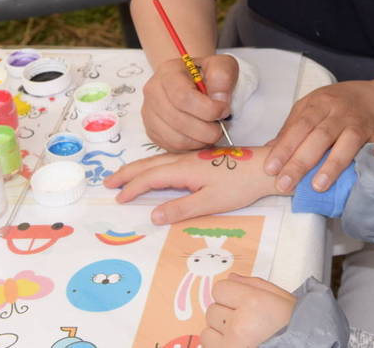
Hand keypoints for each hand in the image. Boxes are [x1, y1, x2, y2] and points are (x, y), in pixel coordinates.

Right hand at [105, 145, 280, 223]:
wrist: (265, 168)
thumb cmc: (240, 185)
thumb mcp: (211, 202)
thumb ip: (181, 209)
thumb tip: (153, 216)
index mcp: (184, 169)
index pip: (150, 177)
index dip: (133, 187)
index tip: (118, 198)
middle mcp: (185, 159)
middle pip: (149, 164)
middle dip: (127, 173)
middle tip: (108, 182)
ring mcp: (193, 157)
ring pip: (158, 160)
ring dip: (138, 167)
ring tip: (124, 176)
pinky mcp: (201, 158)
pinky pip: (169, 159)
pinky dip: (153, 165)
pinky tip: (154, 170)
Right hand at [142, 53, 240, 150]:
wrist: (193, 79)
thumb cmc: (207, 73)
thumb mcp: (221, 65)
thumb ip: (223, 76)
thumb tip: (219, 100)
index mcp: (168, 72)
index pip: (183, 97)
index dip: (208, 109)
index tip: (224, 111)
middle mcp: (153, 92)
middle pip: (179, 121)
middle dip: (207, 129)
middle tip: (221, 126)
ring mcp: (149, 114)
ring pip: (176, 139)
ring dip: (201, 140)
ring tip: (213, 132)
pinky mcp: (152, 132)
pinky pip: (173, 148)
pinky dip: (192, 147)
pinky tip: (202, 136)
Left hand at [201, 274, 295, 347]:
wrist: (302, 347)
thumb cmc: (292, 326)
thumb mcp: (280, 298)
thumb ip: (253, 284)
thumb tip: (231, 278)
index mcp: (253, 303)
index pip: (219, 289)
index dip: (230, 294)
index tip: (240, 301)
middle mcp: (239, 324)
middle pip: (213, 308)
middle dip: (226, 313)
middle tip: (246, 321)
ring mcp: (230, 345)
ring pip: (207, 329)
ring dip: (221, 331)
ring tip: (241, 334)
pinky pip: (207, 344)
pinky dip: (218, 344)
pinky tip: (235, 343)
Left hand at [264, 80, 373, 193]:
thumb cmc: (336, 106)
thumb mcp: (310, 109)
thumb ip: (291, 129)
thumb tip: (267, 151)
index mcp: (319, 104)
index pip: (299, 126)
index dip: (285, 147)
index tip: (270, 169)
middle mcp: (340, 112)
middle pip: (320, 136)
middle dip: (301, 161)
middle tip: (285, 184)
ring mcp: (362, 122)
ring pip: (348, 141)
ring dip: (333, 163)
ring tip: (317, 186)